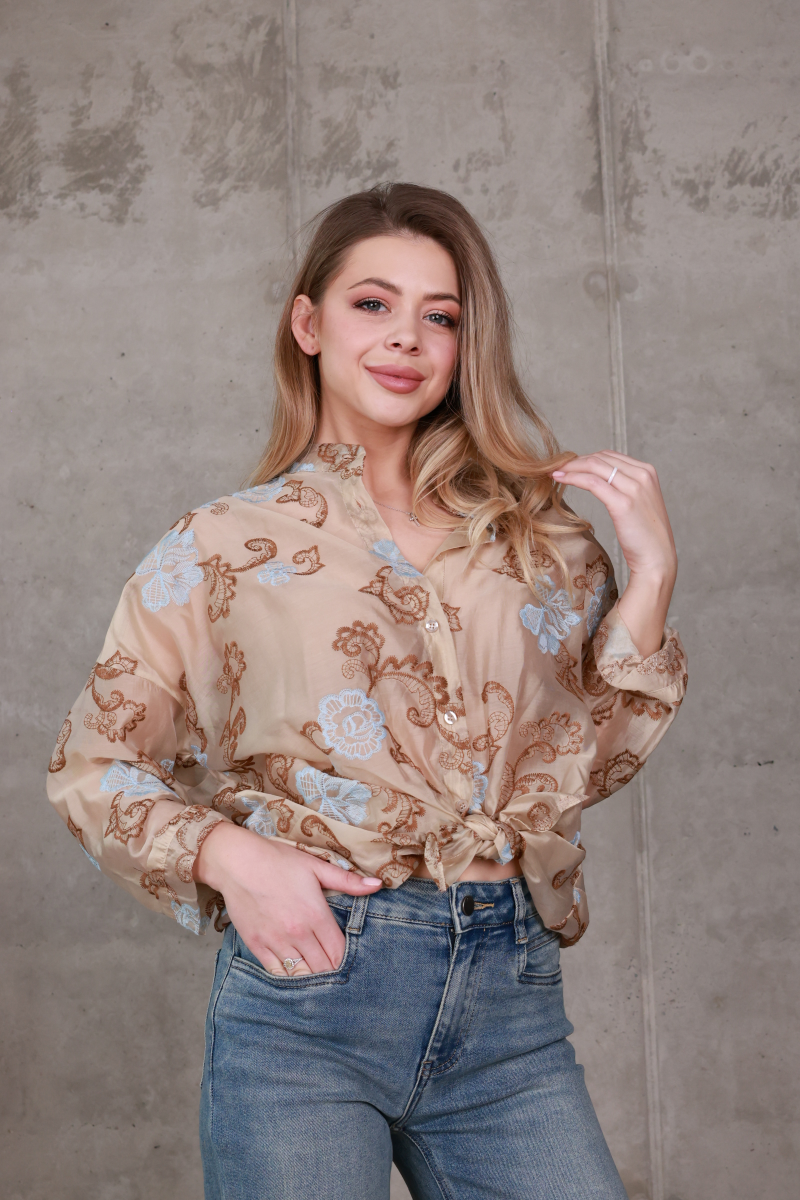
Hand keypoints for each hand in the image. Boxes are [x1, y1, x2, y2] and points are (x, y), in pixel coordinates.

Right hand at [193, 822, 382, 975]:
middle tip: (339, 976)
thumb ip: (348, 881)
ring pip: (301, 974)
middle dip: (333, 973)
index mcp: (315, 915)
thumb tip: (378, 885)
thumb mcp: (315, 866)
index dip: (348, 960)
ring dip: (312, 978)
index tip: (353, 963)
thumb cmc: (278, 860)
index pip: (339, 952)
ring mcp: (275, 942)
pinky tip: (296, 977)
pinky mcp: (257, 945)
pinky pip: (276, 973)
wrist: (237, 862)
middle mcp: (297, 933)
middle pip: (323, 967)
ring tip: (320, 980)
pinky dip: (288, 978)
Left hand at [552, 451, 677, 656]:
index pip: (610, 456)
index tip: (569, 465)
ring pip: (594, 467)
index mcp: (647, 472)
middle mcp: (642, 475)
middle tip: (556, 467)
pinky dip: (573, 478)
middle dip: (575, 461)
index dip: (586, 458)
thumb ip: (625, 488)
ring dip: (570, 467)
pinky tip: (560, 480)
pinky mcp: (623, 503)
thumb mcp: (638, 503)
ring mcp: (634, 487)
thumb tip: (601, 481)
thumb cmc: (645, 536)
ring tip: (554, 472)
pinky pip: (592, 482)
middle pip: (601, 458)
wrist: (657, 558)